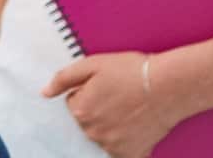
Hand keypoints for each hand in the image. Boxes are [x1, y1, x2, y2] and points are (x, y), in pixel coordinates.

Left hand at [43, 53, 183, 157]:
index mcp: (80, 111)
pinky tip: (136, 126)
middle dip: (98, 109)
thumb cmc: (131, 71)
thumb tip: (45, 93)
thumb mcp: (93, 64)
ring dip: (111, 125)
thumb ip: (64, 79)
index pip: (74, 103)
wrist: (167, 86)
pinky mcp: (132, 154)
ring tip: (129, 108)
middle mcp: (93, 133)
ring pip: (104, 135)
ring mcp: (112, 146)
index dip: (88, 91)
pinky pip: (121, 151)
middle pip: (88, 121)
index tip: (105, 85)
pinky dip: (127, 142)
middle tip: (119, 95)